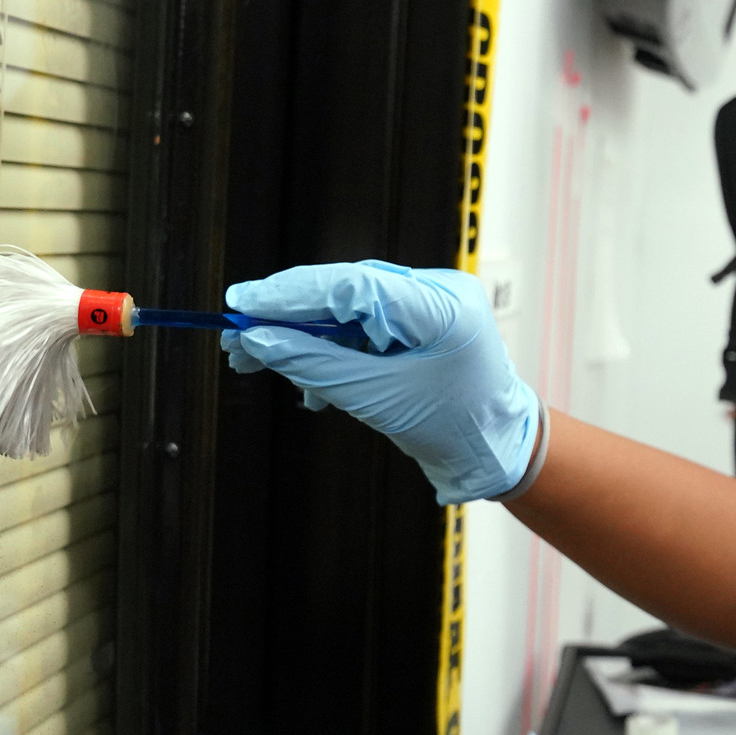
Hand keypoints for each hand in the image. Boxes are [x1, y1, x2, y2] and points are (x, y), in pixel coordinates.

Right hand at [220, 260, 545, 503]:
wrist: (498, 452)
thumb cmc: (458, 428)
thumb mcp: (378, 400)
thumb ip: (316, 365)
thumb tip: (260, 339)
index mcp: (442, 305)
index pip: (351, 282)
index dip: (290, 292)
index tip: (242, 303)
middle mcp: (439, 294)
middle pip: (346, 291)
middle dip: (288, 316)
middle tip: (237, 337)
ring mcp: (432, 307)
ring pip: (349, 310)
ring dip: (304, 337)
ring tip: (257, 362)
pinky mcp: (420, 325)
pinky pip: (365, 327)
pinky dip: (332, 350)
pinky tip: (307, 384)